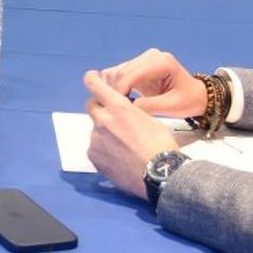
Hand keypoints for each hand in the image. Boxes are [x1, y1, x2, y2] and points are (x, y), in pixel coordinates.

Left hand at [84, 70, 179, 198]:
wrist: (160, 174)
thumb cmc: (161, 145)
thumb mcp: (149, 119)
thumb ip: (129, 112)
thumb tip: (123, 114)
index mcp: (118, 107)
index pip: (95, 85)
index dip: (92, 79)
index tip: (91, 77)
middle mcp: (103, 120)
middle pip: (91, 106)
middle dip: (99, 107)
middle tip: (111, 117)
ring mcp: (95, 139)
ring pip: (95, 130)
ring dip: (104, 133)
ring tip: (122, 146)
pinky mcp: (93, 156)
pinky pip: (95, 148)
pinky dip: (103, 150)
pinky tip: (118, 158)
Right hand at [100, 49, 206, 117]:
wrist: (196, 95)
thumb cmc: (188, 100)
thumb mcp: (172, 107)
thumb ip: (150, 106)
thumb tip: (127, 106)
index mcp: (161, 62)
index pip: (132, 74)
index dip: (120, 90)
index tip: (117, 107)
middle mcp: (150, 56)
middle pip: (121, 71)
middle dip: (115, 90)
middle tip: (116, 109)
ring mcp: (143, 59)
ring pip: (116, 72)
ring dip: (113, 88)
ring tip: (118, 105)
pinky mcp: (137, 66)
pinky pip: (118, 74)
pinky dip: (115, 86)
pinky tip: (119, 99)